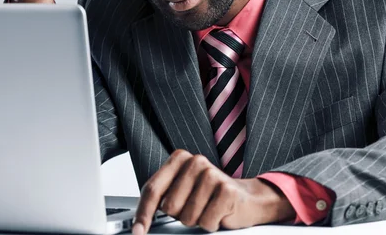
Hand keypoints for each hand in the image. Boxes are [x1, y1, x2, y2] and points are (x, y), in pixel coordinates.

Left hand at [133, 149, 295, 232]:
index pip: (153, 188)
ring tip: (208, 209)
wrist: (247, 199)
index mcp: (180, 159)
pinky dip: (211, 224)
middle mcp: (196, 162)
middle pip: (169, 206)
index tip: (138, 230)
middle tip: (195, 207)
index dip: (143, 213)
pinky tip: (219, 213)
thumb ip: (162, 197)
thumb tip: (139, 222)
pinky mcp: (226, 190)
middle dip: (180, 215)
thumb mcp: (183, 191)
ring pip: (187, 217)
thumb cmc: (210, 196)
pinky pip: (205, 222)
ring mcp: (212, 175)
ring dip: (197, 220)